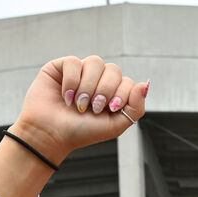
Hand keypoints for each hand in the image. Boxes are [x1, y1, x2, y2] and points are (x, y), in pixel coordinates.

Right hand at [8, 56, 148, 166]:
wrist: (52, 135)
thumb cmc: (83, 132)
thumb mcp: (116, 125)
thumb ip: (135, 107)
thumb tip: (146, 84)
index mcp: (113, 93)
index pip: (127, 81)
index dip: (121, 94)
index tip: (110, 109)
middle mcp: (98, 80)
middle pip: (113, 69)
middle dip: (105, 90)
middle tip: (94, 108)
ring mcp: (80, 72)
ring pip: (95, 62)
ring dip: (89, 86)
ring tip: (79, 104)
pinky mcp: (61, 67)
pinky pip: (73, 61)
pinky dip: (71, 81)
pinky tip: (66, 97)